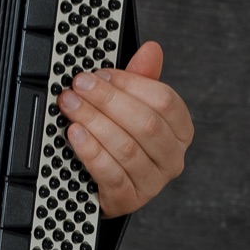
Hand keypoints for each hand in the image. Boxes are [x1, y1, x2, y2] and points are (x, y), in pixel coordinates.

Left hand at [58, 41, 192, 217]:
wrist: (102, 184)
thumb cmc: (120, 139)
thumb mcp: (129, 107)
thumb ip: (140, 79)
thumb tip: (151, 49)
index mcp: (179, 130)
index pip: (164, 100)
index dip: (130, 83)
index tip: (99, 73)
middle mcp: (172, 157)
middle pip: (145, 123)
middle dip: (107, 100)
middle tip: (78, 86)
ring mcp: (153, 182)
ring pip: (127, 148)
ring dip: (94, 122)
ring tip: (70, 106)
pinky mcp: (128, 200)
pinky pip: (111, 174)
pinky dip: (91, 151)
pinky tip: (75, 135)